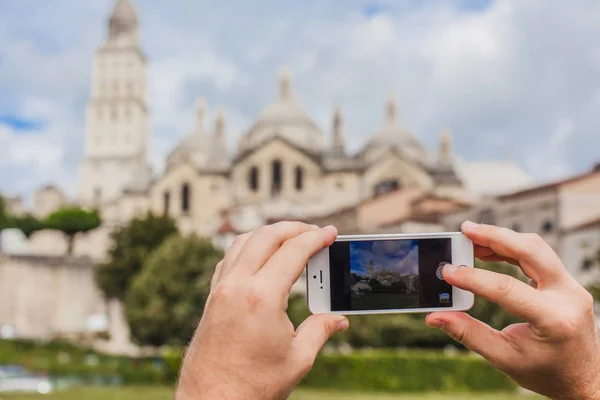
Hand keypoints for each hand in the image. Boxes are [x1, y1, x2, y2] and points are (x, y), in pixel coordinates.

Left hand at [176, 222, 348, 399]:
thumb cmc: (253, 386)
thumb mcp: (298, 359)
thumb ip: (321, 330)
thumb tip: (339, 319)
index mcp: (262, 297)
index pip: (293, 251)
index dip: (316, 238)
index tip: (330, 233)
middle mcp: (237, 286)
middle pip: (267, 236)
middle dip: (294, 228)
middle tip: (314, 232)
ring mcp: (220, 290)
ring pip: (243, 241)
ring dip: (269, 233)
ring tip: (290, 237)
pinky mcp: (212, 298)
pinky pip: (229, 258)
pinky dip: (248, 247)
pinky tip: (260, 256)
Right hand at [426, 221, 599, 399]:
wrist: (582, 380)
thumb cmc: (545, 372)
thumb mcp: (503, 358)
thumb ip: (468, 333)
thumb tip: (436, 316)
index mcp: (554, 320)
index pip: (507, 288)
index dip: (473, 278)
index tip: (448, 272)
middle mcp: (568, 297)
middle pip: (531, 251)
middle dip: (495, 236)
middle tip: (465, 230)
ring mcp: (571, 287)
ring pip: (536, 247)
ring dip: (503, 238)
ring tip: (472, 238)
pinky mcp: (566, 283)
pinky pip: (539, 255)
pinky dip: (513, 248)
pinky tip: (490, 250)